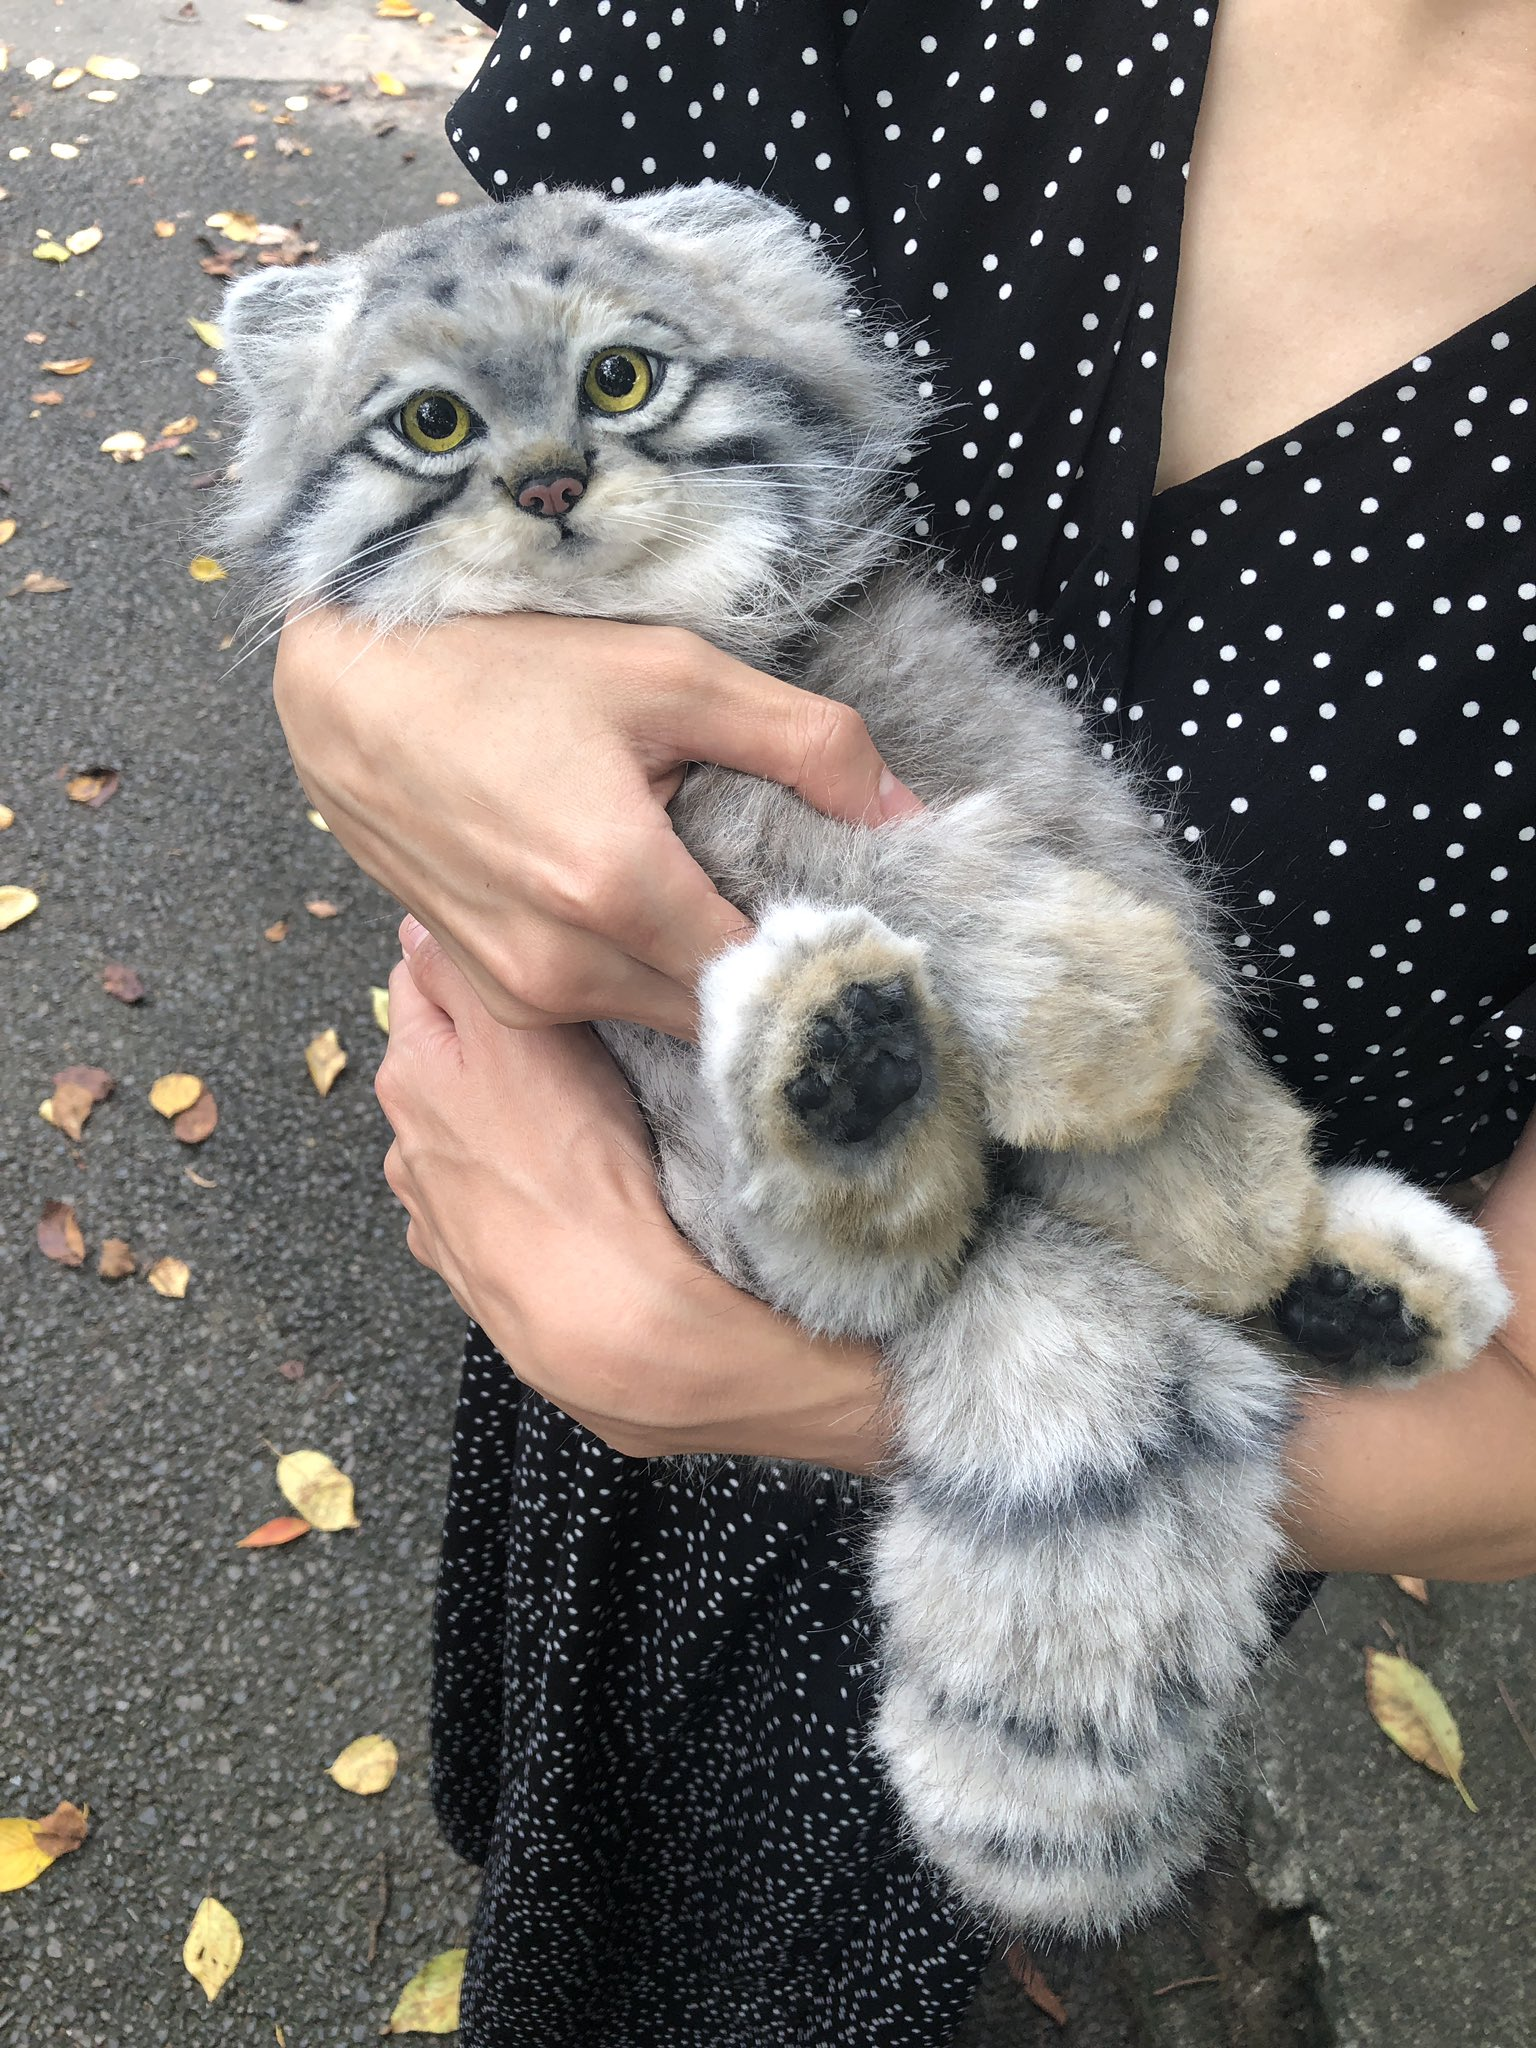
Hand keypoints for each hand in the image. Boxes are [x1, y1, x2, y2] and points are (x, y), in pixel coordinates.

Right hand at [274, 608, 920, 1040]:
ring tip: (723, 898)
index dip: (829, 957)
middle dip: (773, 972)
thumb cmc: (502, 665)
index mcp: (618, 888)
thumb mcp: (669, 673)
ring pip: (663, 1016)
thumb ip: (804, 741)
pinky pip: (603, 1009)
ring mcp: (522, 992)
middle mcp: (566, 965)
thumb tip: (906, 811)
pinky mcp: (495, 995)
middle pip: (720, 1009)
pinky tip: (649, 910)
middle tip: (809, 908)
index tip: (869, 929)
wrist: (349, 694)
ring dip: (705, 975)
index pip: (771, 976)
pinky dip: (641, 976)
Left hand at [376, 919, 894, 1469]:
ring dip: (508, 1122)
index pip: (424, 977)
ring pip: (471, 1138)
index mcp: (413, 1078)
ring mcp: (439, 1220)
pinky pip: (496, 1209)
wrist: (611, 1325)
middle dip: (494, 1041)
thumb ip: (462, 971)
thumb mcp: (521, 1036)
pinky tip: (567, 1193)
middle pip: (447, 1060)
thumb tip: (420, 923)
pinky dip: (522, 1192)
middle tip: (570, 1034)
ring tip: (581, 1123)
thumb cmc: (577, 1172)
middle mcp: (408, 1148)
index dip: (478, 957)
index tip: (534, 953)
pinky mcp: (482, 1276)